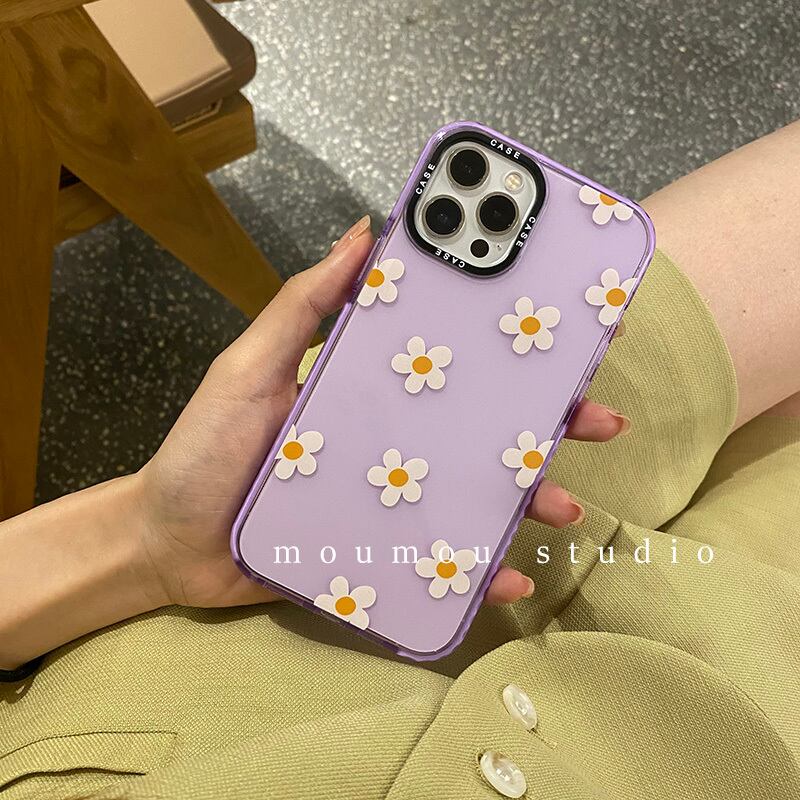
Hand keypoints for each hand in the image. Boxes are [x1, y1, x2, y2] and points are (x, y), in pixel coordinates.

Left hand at [136, 215, 630, 609]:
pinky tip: (510, 576)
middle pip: (487, 427)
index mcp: (376, 391)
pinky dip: (481, 569)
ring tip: (564, 506)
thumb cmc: (209, 448)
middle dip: (551, 422)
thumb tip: (363, 231)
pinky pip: (446, 561)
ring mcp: (397, 499)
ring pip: (481, 494)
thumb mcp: (252, 366)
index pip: (457, 362)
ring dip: (532, 497)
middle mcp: (397, 441)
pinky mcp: (385, 554)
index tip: (571, 331)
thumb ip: (304, 305)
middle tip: (601, 420)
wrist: (171, 544)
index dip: (514, 347)